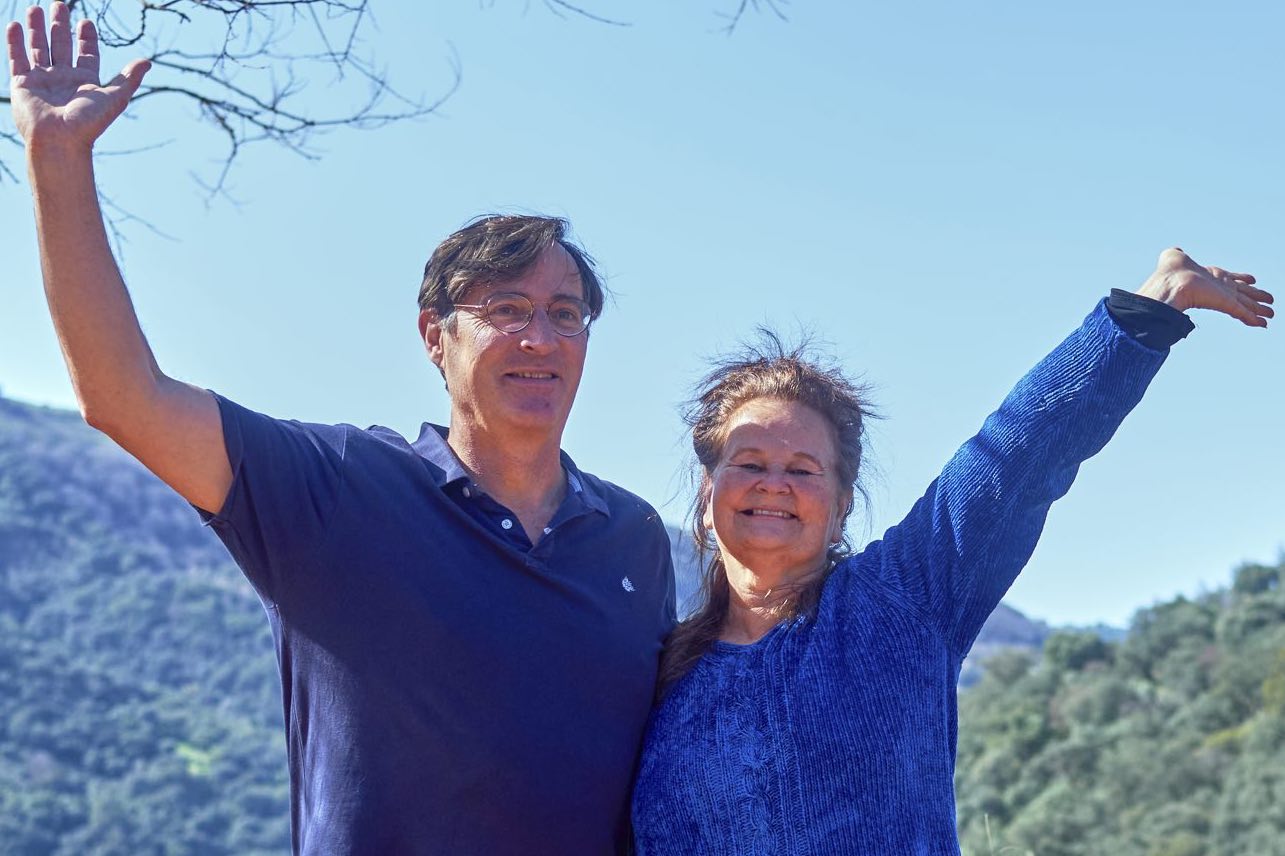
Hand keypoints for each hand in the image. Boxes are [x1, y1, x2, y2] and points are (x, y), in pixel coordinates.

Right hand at [6, 2, 149, 152]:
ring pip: (38, 48)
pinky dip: (15, 41)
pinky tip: (14, 25)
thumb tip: (147, 61)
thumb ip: (129, 78)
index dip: (86, 38)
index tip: (86, 22)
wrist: (59, 139)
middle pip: (61, 45)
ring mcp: (43, 80)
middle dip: (60, 25)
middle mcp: (64, 79)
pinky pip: (17, 58)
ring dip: (37, 28)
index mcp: (86, 81)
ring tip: (35, 8)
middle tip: (59, 4)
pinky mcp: (23, 83)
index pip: (87, 54)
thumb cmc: (88, 121)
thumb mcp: (115, 96)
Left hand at [1136, 248, 1273, 327]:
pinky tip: (1263, 324)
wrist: (1171, 284)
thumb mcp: (1174, 256)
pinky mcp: (1226, 304)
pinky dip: (1253, 318)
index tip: (1252, 280)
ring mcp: (1223, 296)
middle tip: (1269, 301)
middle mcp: (1219, 287)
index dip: (1241, 278)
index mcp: (1211, 276)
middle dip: (1256, 297)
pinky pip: (1243, 312)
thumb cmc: (1170, 271)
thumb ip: (1178, 254)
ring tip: (1270, 315)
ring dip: (1259, 310)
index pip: (1230, 278)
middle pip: (1242, 293)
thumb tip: (1176, 251)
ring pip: (1246, 304)